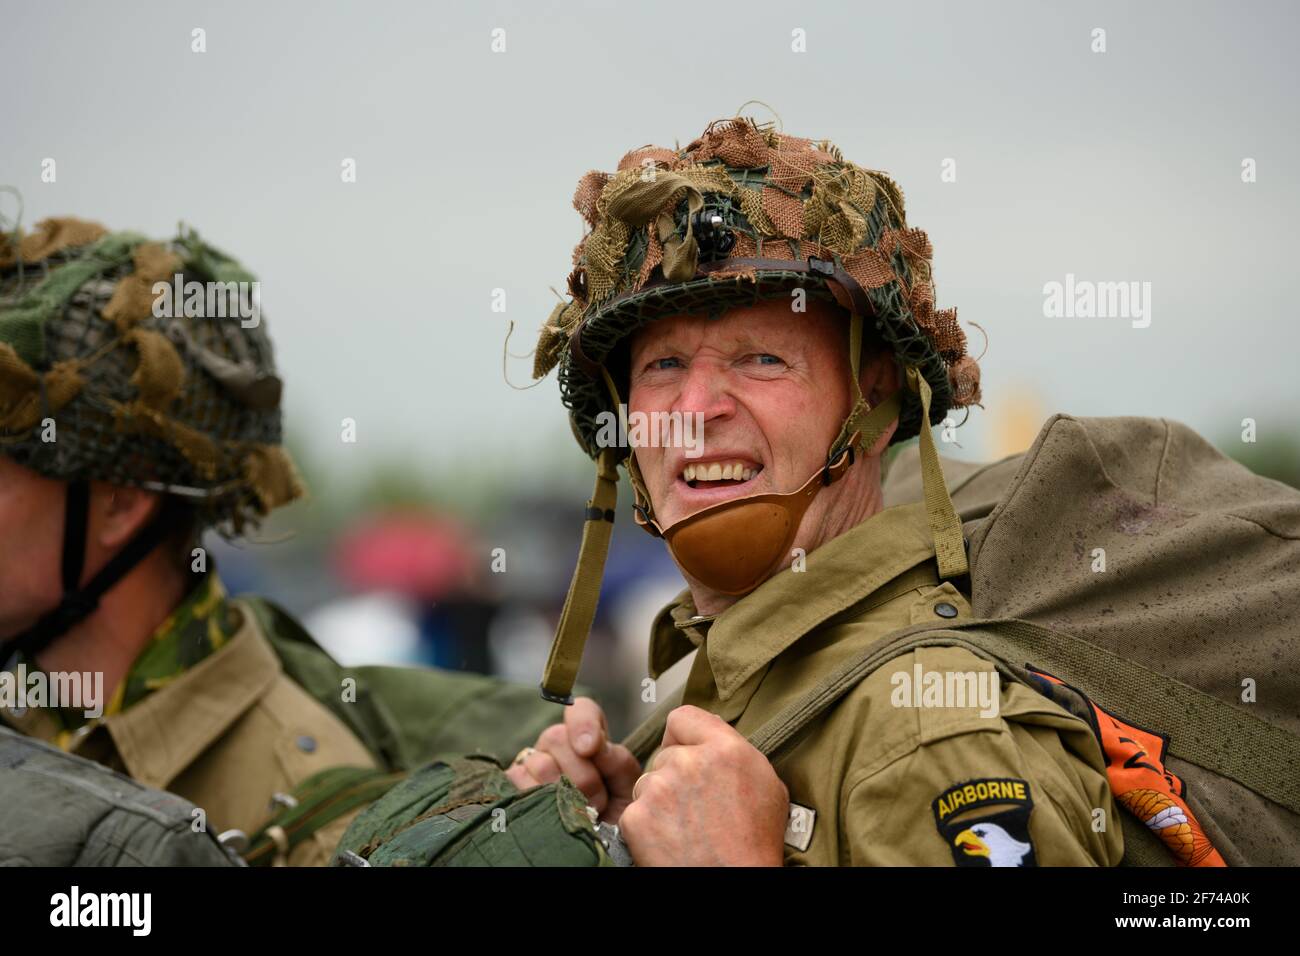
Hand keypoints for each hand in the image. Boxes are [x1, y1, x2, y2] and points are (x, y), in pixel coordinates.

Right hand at [504, 696, 640, 822]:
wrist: (596, 844)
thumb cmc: (613, 812)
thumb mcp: (626, 787)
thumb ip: (617, 761)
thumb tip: (591, 746)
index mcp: (586, 738)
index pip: (581, 709)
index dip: (583, 722)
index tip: (589, 747)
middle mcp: (556, 743)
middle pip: (557, 737)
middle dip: (582, 775)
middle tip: (597, 801)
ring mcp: (531, 762)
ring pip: (540, 763)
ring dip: (563, 794)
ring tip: (578, 811)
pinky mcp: (511, 783)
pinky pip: (518, 782)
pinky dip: (539, 800)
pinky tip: (552, 812)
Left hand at [618, 705, 788, 865]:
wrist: (736, 884)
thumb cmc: (756, 845)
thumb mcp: (767, 784)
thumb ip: (737, 750)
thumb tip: (714, 730)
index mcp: (724, 749)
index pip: (683, 717)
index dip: (684, 736)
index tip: (687, 752)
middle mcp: (688, 762)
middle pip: (665, 755)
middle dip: (675, 776)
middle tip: (695, 806)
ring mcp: (658, 788)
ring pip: (648, 783)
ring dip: (659, 800)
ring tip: (686, 828)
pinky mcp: (636, 817)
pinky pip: (635, 811)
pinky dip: (647, 826)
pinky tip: (671, 840)